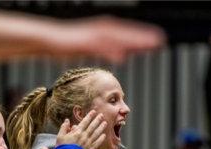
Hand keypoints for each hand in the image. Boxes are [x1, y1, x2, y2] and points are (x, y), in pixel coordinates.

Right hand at [51, 16, 165, 62]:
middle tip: (160, 42)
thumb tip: (123, 55)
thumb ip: (108, 50)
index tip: (158, 40)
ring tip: (146, 46)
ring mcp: (94, 36)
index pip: (127, 33)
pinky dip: (112, 51)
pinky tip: (122, 56)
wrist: (50, 39)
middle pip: (126, 33)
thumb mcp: (93, 47)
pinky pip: (101, 48)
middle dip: (143, 37)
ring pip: (117, 39)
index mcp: (104, 30)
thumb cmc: (70, 44)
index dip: (143, 36)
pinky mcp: (85, 43)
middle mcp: (102, 30)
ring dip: (132, 42)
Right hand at [55, 111, 106, 148]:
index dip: (89, 116)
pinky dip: (100, 139)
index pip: (84, 122)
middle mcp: (84, 137)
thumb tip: (66, 120)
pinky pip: (97, 143)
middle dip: (97, 120)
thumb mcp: (59, 137)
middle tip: (102, 115)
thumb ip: (63, 128)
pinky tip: (104, 135)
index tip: (93, 111)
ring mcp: (88, 144)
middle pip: (92, 127)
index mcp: (77, 133)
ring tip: (105, 123)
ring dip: (101, 128)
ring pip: (96, 134)